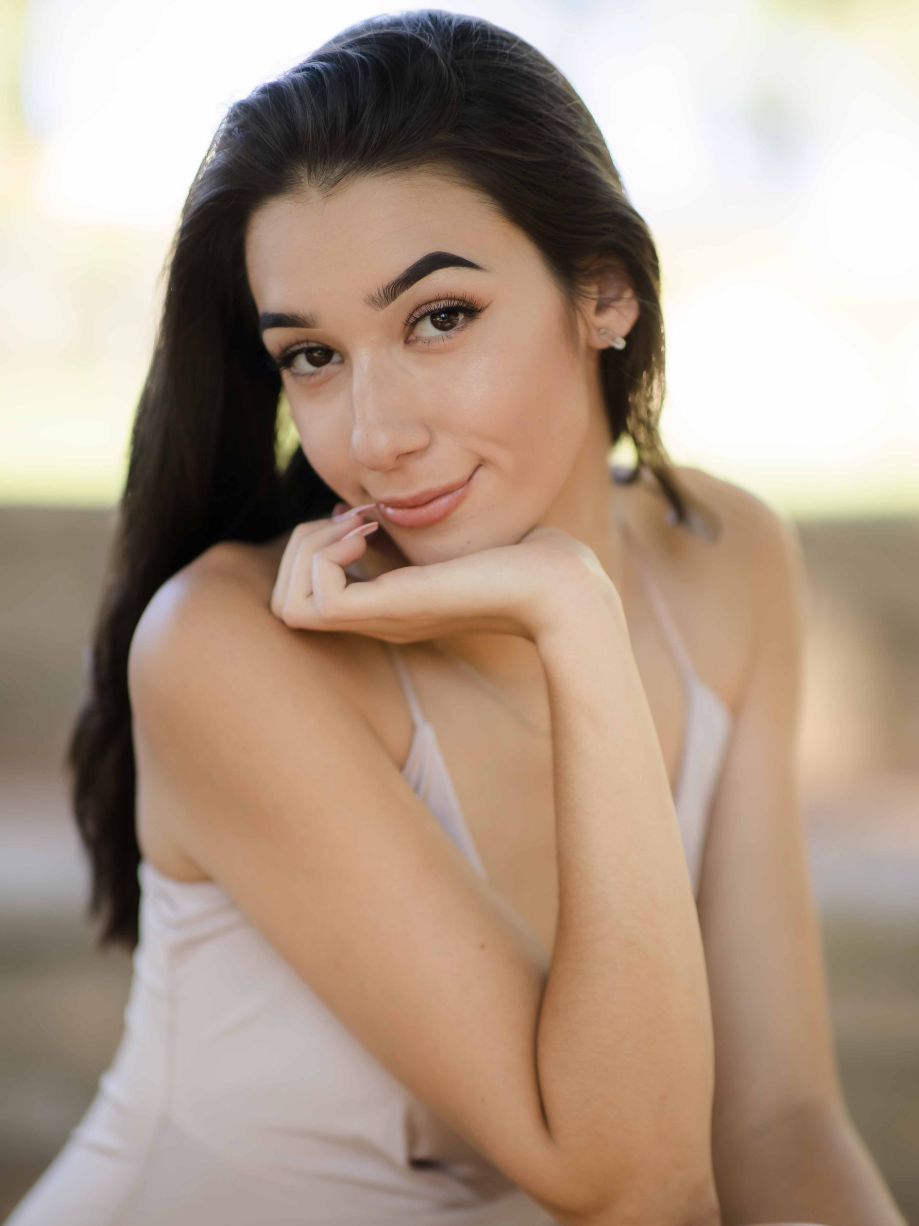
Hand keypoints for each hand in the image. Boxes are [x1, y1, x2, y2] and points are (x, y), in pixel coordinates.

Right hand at [270, 507, 621, 644]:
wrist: (558, 587)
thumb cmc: (524, 559)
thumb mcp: (447, 538)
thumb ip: (404, 532)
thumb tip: (358, 510)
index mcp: (389, 605)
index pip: (307, 595)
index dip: (316, 547)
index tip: (359, 517)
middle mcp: (376, 618)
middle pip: (284, 602)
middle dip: (300, 546)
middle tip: (353, 518)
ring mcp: (379, 618)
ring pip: (286, 604)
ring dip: (306, 549)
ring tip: (356, 524)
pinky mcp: (389, 610)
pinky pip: (311, 601)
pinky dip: (322, 557)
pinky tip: (364, 531)